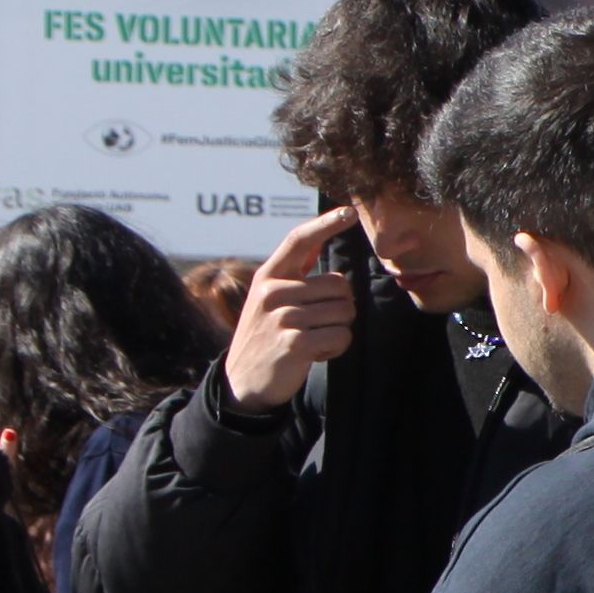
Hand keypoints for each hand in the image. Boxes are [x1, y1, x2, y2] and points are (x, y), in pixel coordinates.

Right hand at [225, 208, 360, 410]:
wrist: (244, 381)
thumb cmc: (268, 335)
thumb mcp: (271, 299)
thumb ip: (295, 273)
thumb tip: (318, 238)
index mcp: (269, 277)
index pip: (298, 241)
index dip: (325, 224)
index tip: (349, 212)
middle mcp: (272, 292)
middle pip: (340, 285)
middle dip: (340, 308)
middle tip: (316, 325)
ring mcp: (281, 318)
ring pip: (344, 312)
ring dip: (337, 330)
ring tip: (310, 339)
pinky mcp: (293, 344)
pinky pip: (340, 336)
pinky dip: (336, 348)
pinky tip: (313, 354)